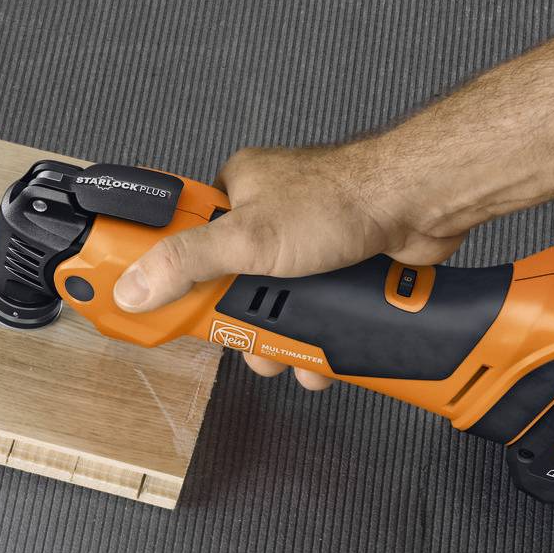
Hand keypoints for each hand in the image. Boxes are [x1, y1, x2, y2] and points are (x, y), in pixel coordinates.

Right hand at [112, 142, 469, 388]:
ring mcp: (300, 245)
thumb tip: (132, 285)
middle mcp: (265, 216)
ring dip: (280, 342)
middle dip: (239, 326)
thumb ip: (186, 262)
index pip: (181, 241)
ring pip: (272, 306)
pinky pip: (310, 314)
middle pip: (227, 286)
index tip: (165, 314)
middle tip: (243, 344)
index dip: (172, 282)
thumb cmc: (344, 198)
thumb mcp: (247, 238)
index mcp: (234, 192)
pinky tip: (319, 358)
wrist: (421, 205)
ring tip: (287, 360)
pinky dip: (314, 340)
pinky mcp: (333, 269)